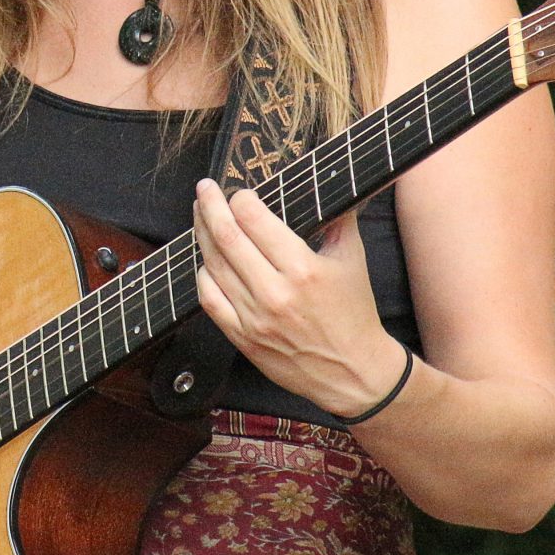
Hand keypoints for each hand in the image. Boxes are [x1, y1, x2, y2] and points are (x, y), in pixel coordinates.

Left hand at [191, 180, 399, 417]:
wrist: (352, 372)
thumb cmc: (354, 313)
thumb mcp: (352, 259)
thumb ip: (339, 219)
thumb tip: (330, 182)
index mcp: (303, 269)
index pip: (255, 220)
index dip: (241, 200)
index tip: (239, 193)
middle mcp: (275, 292)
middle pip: (227, 237)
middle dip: (210, 206)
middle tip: (204, 189)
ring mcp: (255, 318)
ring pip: (213, 265)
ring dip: (202, 234)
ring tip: (200, 216)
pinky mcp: (242, 338)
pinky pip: (209, 299)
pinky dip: (202, 274)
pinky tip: (205, 260)